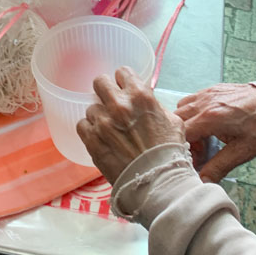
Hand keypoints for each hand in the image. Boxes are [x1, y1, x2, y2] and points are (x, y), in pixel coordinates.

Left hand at [77, 67, 185, 184]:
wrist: (158, 182)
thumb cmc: (169, 153)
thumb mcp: (173, 121)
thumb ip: (155, 105)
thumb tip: (146, 100)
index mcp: (140, 96)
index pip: (122, 72)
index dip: (124, 81)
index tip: (124, 89)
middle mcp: (118, 105)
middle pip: (100, 82)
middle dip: (105, 91)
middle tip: (111, 103)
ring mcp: (102, 122)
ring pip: (91, 107)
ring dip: (99, 116)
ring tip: (110, 130)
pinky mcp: (91, 139)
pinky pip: (82, 125)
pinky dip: (90, 130)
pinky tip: (100, 138)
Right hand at [176, 83, 255, 183]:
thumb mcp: (243, 151)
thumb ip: (219, 166)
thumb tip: (203, 181)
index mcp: (210, 118)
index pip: (180, 133)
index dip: (182, 149)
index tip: (194, 159)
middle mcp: (204, 102)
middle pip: (176, 120)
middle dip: (182, 138)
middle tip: (199, 151)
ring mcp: (206, 93)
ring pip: (181, 109)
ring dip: (186, 125)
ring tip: (203, 138)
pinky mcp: (211, 90)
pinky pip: (191, 100)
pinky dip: (192, 114)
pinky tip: (208, 125)